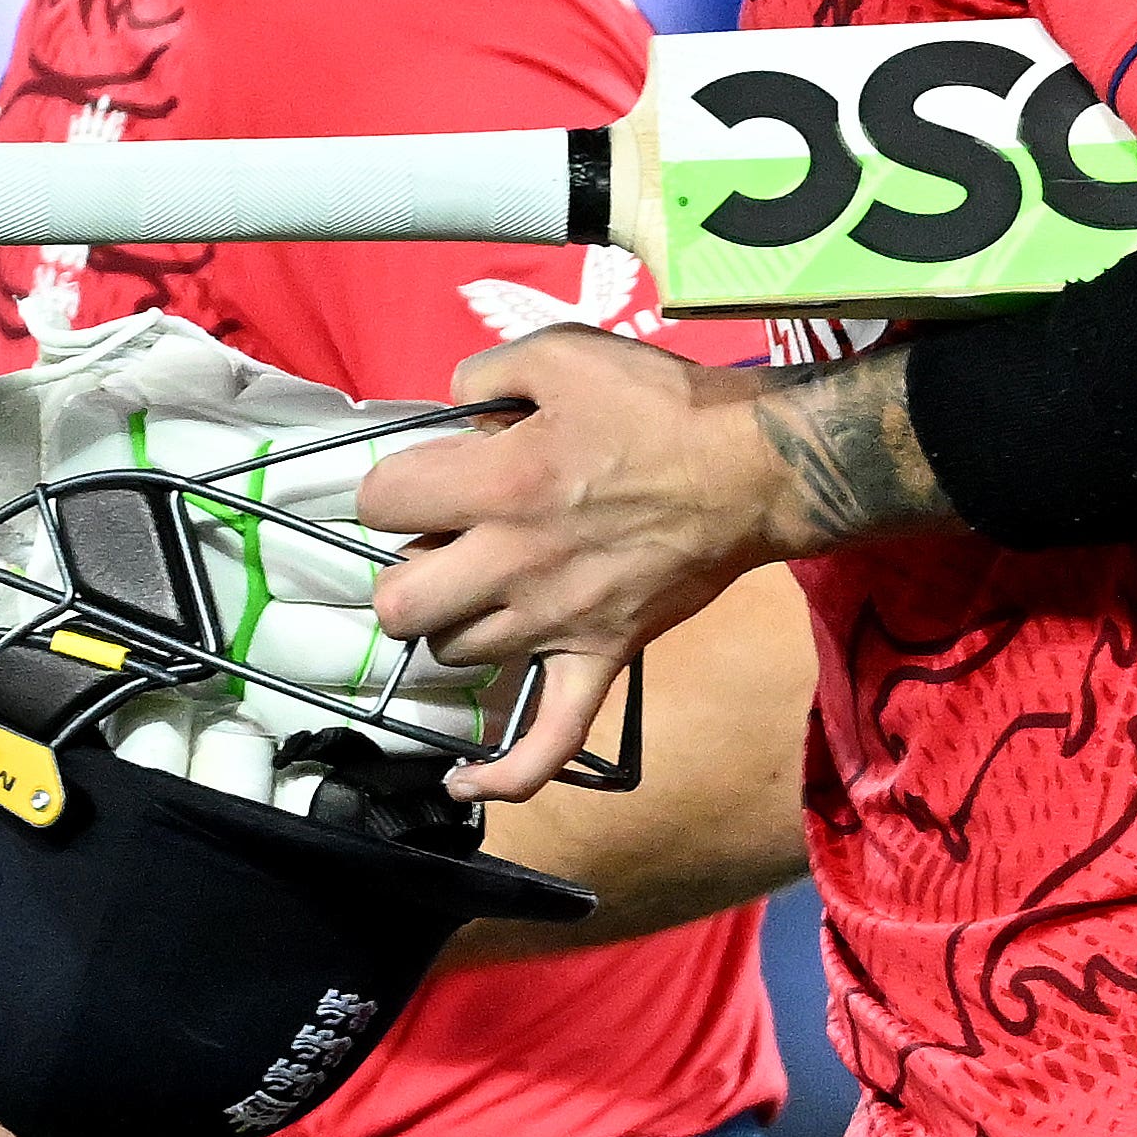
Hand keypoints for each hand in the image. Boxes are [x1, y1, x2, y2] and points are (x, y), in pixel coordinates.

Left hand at [352, 327, 804, 802]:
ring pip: (454, 655)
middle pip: (398, 601)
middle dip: (402, 570)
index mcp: (498, 484)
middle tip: (439, 543)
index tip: (424, 477)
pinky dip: (504, 774)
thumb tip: (449, 404)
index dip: (392, 486)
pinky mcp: (600, 660)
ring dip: (451, 624)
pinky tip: (464, 782)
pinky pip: (547, 742)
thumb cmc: (662, 407)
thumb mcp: (563, 353)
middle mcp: (514, 563)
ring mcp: (556, 623)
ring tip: (477, 593)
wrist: (755, 470)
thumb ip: (485, 372)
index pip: (381, 502)